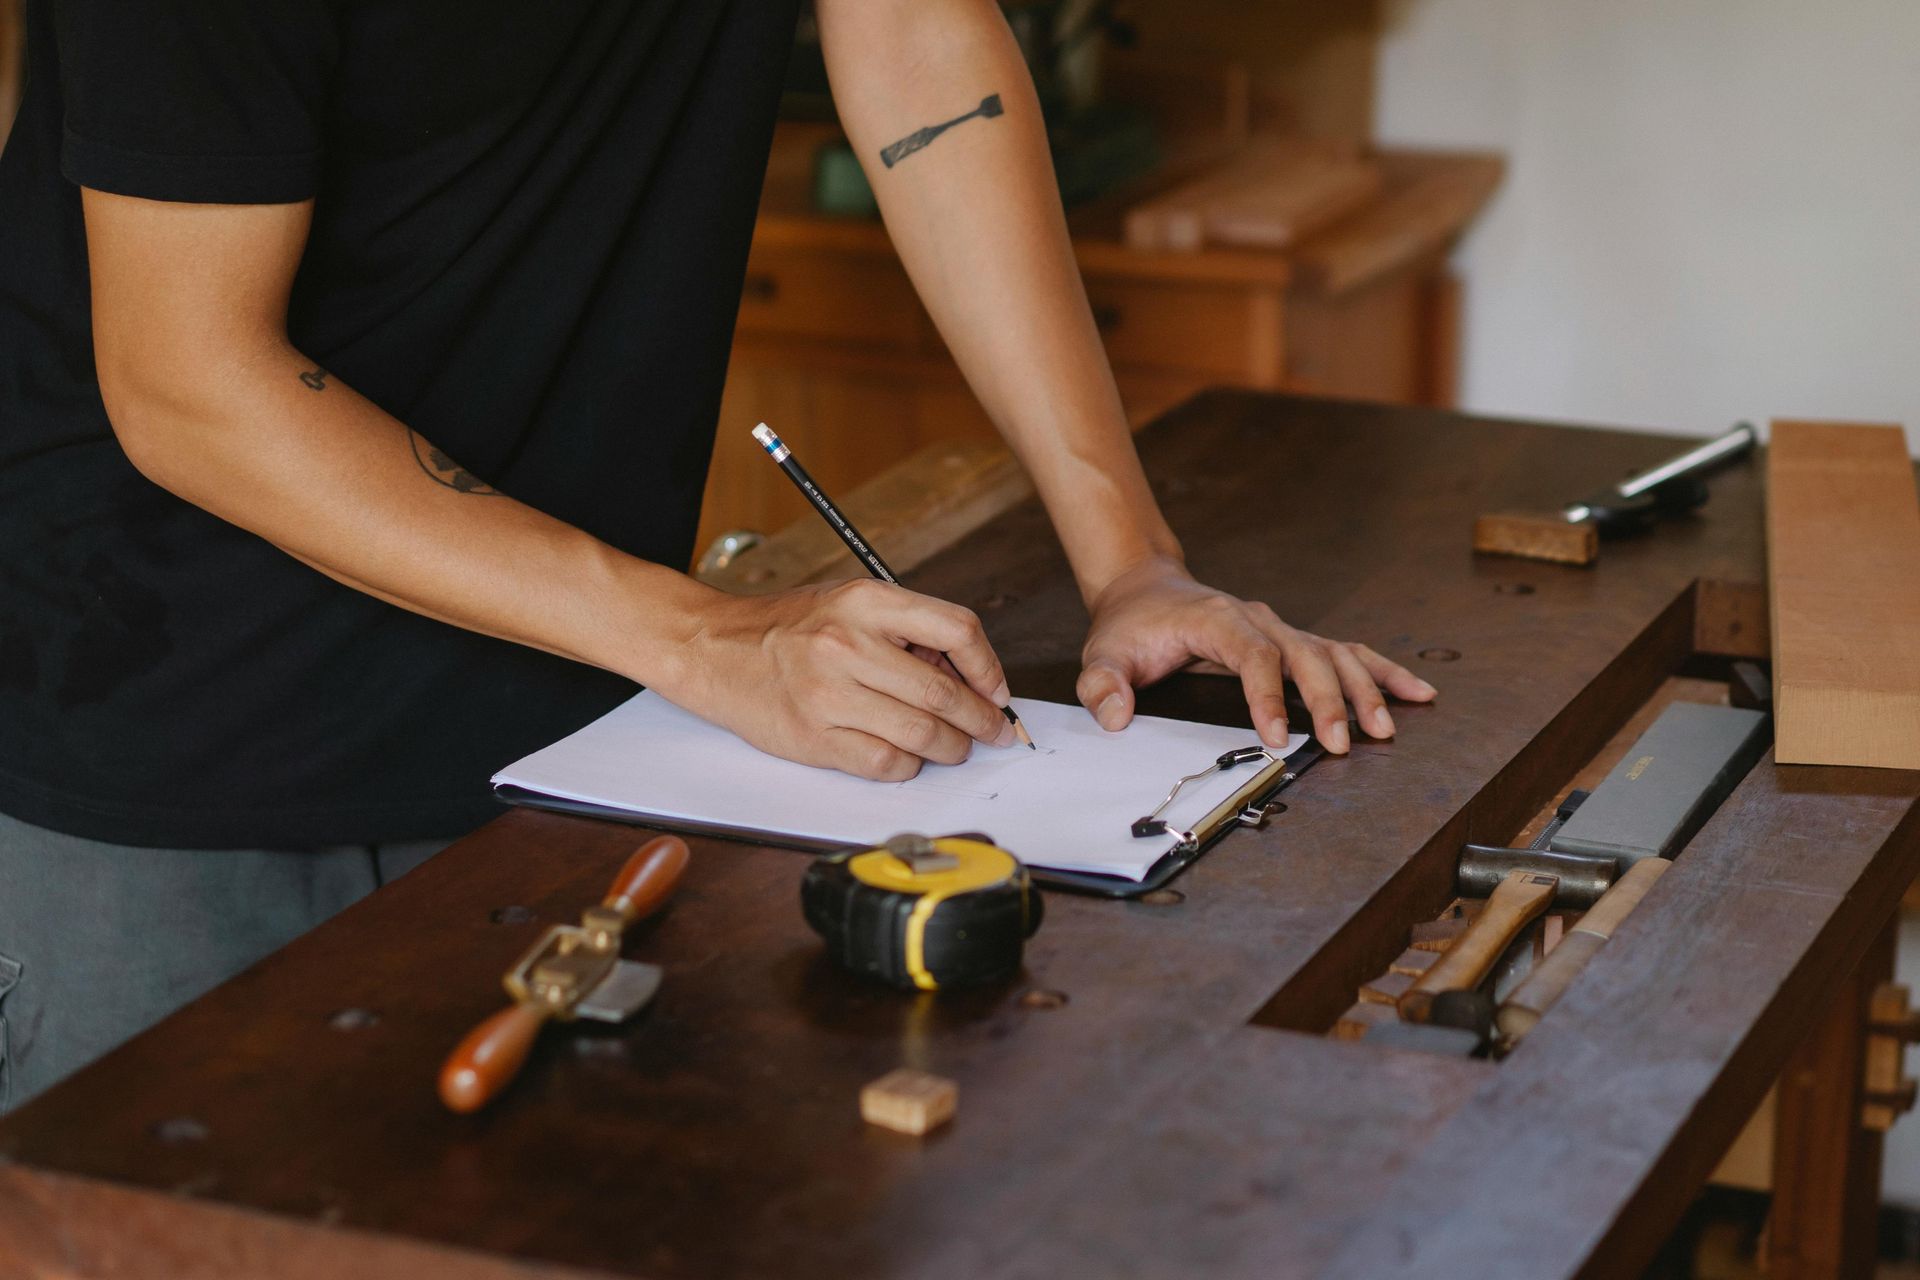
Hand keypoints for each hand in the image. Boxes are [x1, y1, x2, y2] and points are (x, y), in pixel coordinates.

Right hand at [673, 578, 1016, 780]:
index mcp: (866, 601)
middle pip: (943, 692)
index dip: (989, 666)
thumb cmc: (788, 628)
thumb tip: (968, 677)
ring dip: (951, 749)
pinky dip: (908, 765)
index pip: (956, 629)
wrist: (714, 649)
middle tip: (992, 732)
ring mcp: (829, 693)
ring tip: (955, 748)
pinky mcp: (814, 736)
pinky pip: (885, 762)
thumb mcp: (849, 604)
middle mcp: (848, 644)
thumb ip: (905, 632)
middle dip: (980, 720)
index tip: (997, 690)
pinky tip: (908, 757)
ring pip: (921, 734)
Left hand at [1076, 557, 1435, 753]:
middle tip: (1341, 743)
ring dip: (1364, 689)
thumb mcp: (1102, 654)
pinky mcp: (1293, 642)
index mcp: (1217, 618)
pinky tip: (1415, 694)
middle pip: (1305, 654)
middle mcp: (1259, 618)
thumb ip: (1102, 685)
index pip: (1253, 654)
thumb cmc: (1130, 627)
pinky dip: (1381, 673)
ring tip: (1387, 728)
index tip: (1277, 736)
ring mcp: (1281, 628)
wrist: (1145, 592)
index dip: (1268, 694)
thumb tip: (1116, 717)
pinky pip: (1344, 654)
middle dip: (1327, 699)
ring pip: (1334, 653)